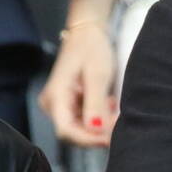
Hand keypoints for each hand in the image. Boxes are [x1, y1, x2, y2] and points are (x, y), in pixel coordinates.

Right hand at [38, 22, 117, 147]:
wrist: (88, 32)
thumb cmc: (91, 48)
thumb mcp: (97, 75)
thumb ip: (95, 104)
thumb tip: (96, 130)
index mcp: (56, 97)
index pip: (67, 131)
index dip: (90, 139)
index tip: (111, 138)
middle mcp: (52, 104)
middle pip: (73, 132)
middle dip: (97, 132)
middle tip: (118, 121)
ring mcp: (59, 104)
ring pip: (79, 128)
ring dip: (100, 125)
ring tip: (114, 108)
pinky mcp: (68, 103)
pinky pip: (82, 119)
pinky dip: (98, 117)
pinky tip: (108, 104)